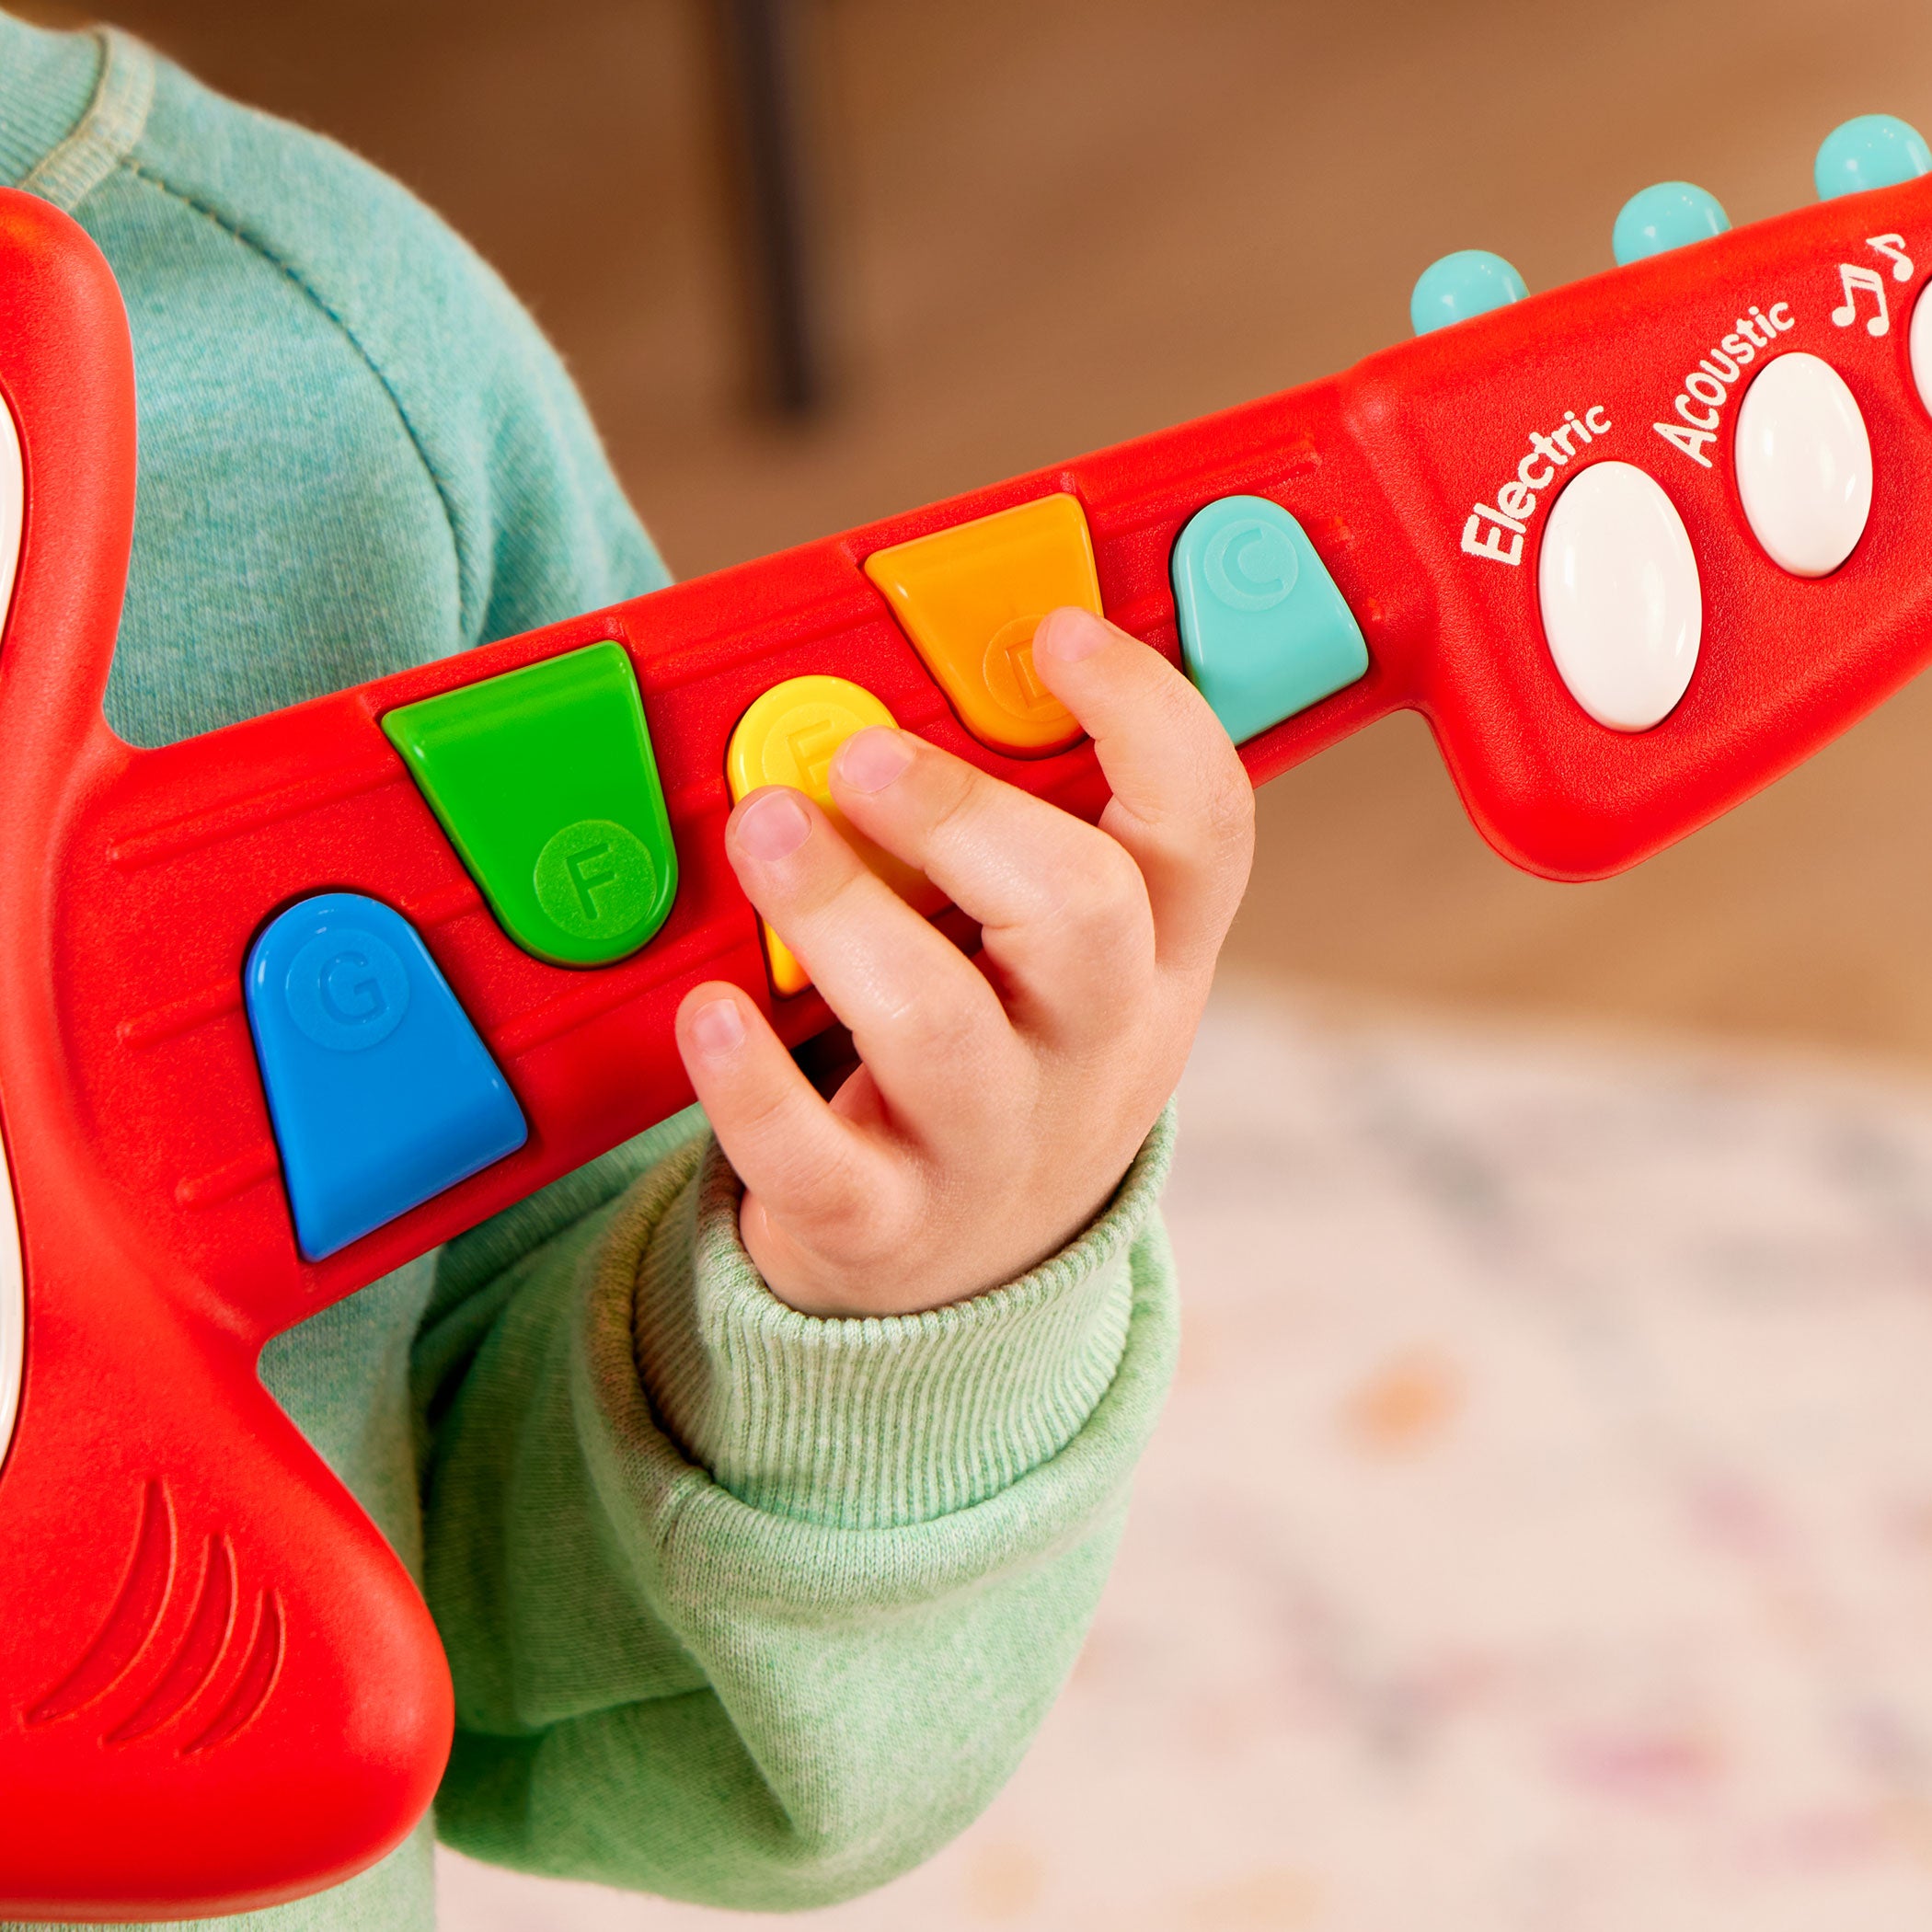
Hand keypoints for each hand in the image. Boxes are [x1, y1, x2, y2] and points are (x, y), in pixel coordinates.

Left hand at [673, 606, 1253, 1315]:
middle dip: (965, 813)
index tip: (1058, 633)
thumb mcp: (1051, 966)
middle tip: (856, 755)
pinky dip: (753, 1083)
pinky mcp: (883, 1222)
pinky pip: (818, 1161)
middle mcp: (1095, 1049)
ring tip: (763, 831)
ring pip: (941, 1029)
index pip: (1205, 825)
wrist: (970, 1281)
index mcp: (1152, 959)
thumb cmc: (1001, 1062)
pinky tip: (707, 1010)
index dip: (1150, 715)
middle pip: (1082, 914)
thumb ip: (1003, 842)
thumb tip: (886, 691)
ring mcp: (994, 1145)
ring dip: (842, 914)